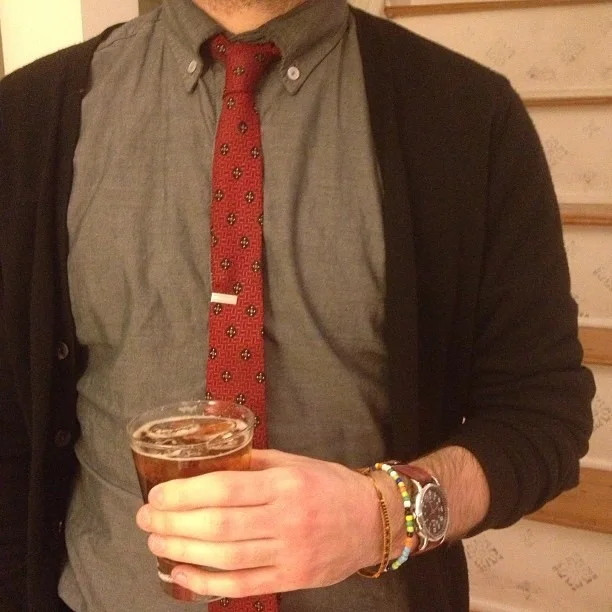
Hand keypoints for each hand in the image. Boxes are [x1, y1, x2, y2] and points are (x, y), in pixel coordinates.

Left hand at [135, 449, 388, 597]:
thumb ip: (255, 463)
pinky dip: (206, 583)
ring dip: (183, 552)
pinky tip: (181, 574)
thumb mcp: (295, 462)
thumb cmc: (330, 485)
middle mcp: (287, 519)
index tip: (158, 493)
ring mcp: (289, 554)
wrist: (371, 521)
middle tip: (146, 519)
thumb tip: (211, 463)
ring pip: (226, 558)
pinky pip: (242, 585)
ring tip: (156, 543)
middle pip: (219, 526)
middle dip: (174, 523)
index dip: (185, 493)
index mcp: (286, 484)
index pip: (226, 488)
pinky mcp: (291, 579)